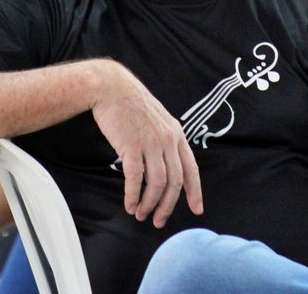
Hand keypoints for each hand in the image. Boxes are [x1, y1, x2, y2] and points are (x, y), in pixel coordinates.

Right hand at [90, 62, 202, 227]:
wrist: (110, 87)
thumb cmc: (130, 104)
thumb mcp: (156, 119)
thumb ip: (163, 141)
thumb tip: (162, 166)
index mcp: (176, 134)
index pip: (191, 168)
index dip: (194, 191)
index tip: (196, 209)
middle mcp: (168, 139)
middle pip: (175, 181)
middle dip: (168, 206)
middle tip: (158, 220)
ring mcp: (151, 142)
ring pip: (157, 183)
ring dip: (149, 204)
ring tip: (140, 214)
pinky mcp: (131, 145)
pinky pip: (136, 178)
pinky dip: (133, 195)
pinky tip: (129, 204)